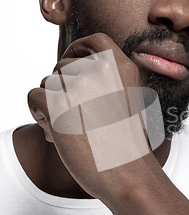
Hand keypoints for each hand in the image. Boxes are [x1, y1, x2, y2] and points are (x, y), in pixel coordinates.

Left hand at [28, 33, 159, 199]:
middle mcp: (101, 71)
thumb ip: (107, 84)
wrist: (128, 174)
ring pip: (48, 82)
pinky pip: (34, 95)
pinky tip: (51, 130)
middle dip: (62, 88)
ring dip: (49, 102)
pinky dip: (37, 112)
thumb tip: (69, 77)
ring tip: (64, 127)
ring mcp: (80, 87)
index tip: (72, 63)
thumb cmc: (128, 146)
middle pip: (64, 66)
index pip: (94, 40)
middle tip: (70, 114)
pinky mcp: (59, 106)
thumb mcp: (128, 103)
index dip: (78, 49)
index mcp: (123, 68)